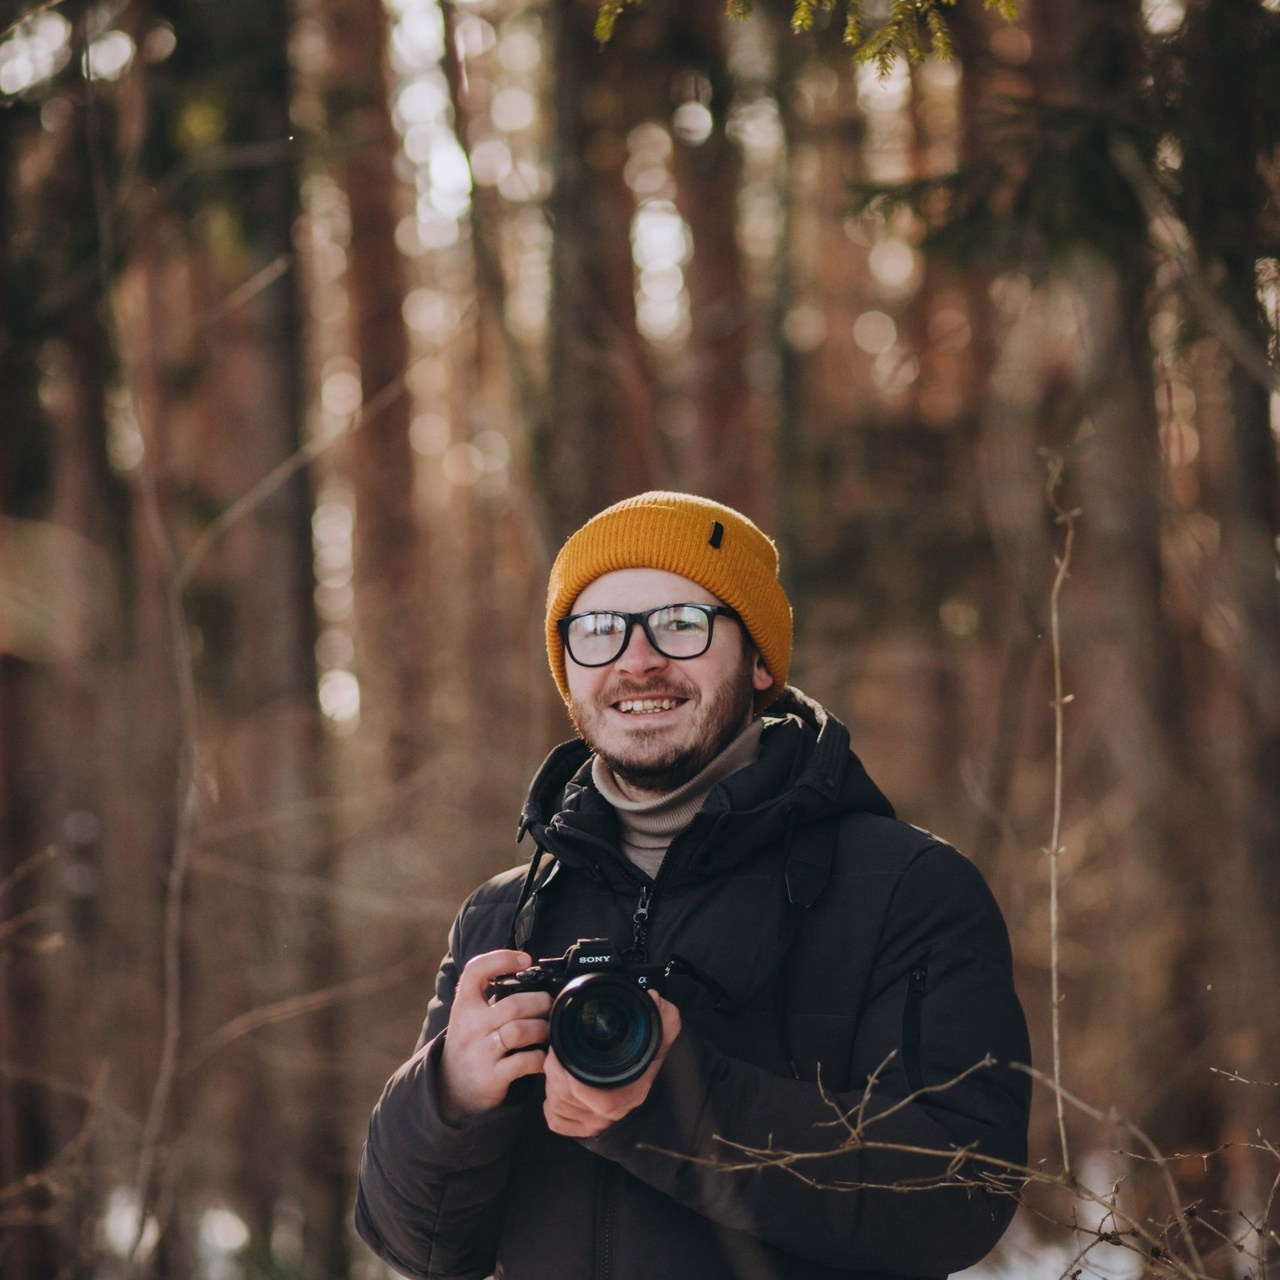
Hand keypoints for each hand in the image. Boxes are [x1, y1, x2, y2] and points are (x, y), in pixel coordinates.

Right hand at [439, 950, 551, 1120]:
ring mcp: (479, 1053)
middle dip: (541, 1002)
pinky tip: (542, 1057)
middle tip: (550, 1005)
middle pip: (513, 1004)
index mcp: (464, 1006)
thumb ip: (490, 997)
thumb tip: (529, 972)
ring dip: (542, 1030)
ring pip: (520, 1031)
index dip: (501, 958)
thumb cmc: (470, 1044)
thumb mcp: (469, 1016)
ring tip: (547, 1031)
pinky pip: (524, 1062)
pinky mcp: (491, 1077)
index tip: (525, 960)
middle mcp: (469, 1027)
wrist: (450, 1089)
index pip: (475, 971)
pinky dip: (541, 1058)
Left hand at [542, 991, 680, 1138]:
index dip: (562, 1068)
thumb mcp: (663, 1035)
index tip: (559, 1049)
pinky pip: (556, 1122)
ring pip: (557, 1107)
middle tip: (555, 1052)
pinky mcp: (585, 1131)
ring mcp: (596, 1125)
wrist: (654, 1088)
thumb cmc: (651, 1060)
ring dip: (551, 1086)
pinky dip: (551, 1107)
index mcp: (623, 1094)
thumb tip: (653, 996)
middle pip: (563, 1096)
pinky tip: (560, 1090)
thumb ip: (663, 1015)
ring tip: (559, 1067)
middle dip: (553, 1071)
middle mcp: (609, 1115)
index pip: (578, 1089)